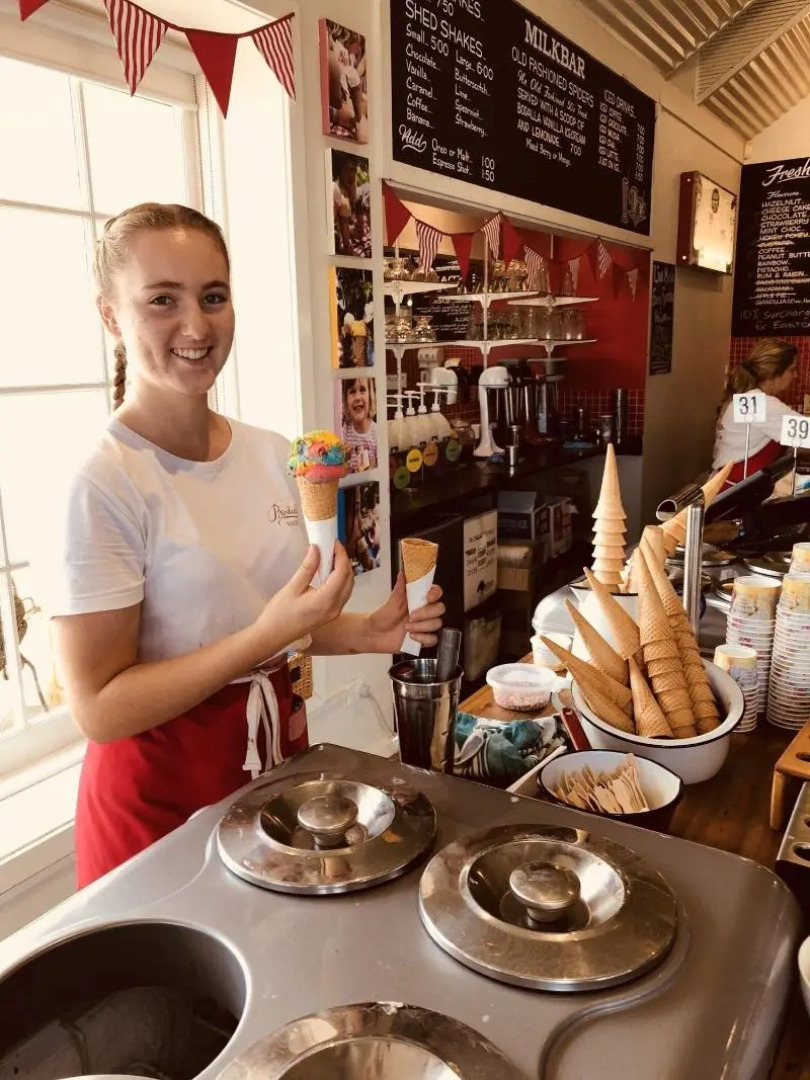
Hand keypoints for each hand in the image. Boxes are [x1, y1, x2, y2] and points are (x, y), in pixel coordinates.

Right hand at [251, 544, 353, 660]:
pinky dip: (340, 580)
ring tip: (329, 557)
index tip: (333, 541)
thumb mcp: (292, 588)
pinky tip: (328, 572)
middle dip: (343, 560)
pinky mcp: (331, 614)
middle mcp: (335, 607)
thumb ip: (307, 568)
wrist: (272, 637)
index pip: (342, 572)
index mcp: (326, 600)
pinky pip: (342, 594)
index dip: (340, 554)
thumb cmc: (279, 614)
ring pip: (348, 586)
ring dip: (343, 570)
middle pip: (349, 579)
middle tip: (331, 547)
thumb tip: (316, 548)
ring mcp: (335, 613)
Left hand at [364, 573, 444, 653]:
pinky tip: (412, 637)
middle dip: (427, 613)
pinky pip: (433, 639)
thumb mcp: (389, 603)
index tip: (428, 597)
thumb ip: (399, 590)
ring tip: (407, 628)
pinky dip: (424, 638)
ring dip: (422, 626)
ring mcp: (424, 625)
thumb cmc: (381, 617)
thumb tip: (402, 575)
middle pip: (440, 608)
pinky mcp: (423, 638)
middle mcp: (423, 611)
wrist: (373, 636)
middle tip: (411, 616)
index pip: (436, 592)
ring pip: (437, 624)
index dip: (435, 593)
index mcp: (417, 599)